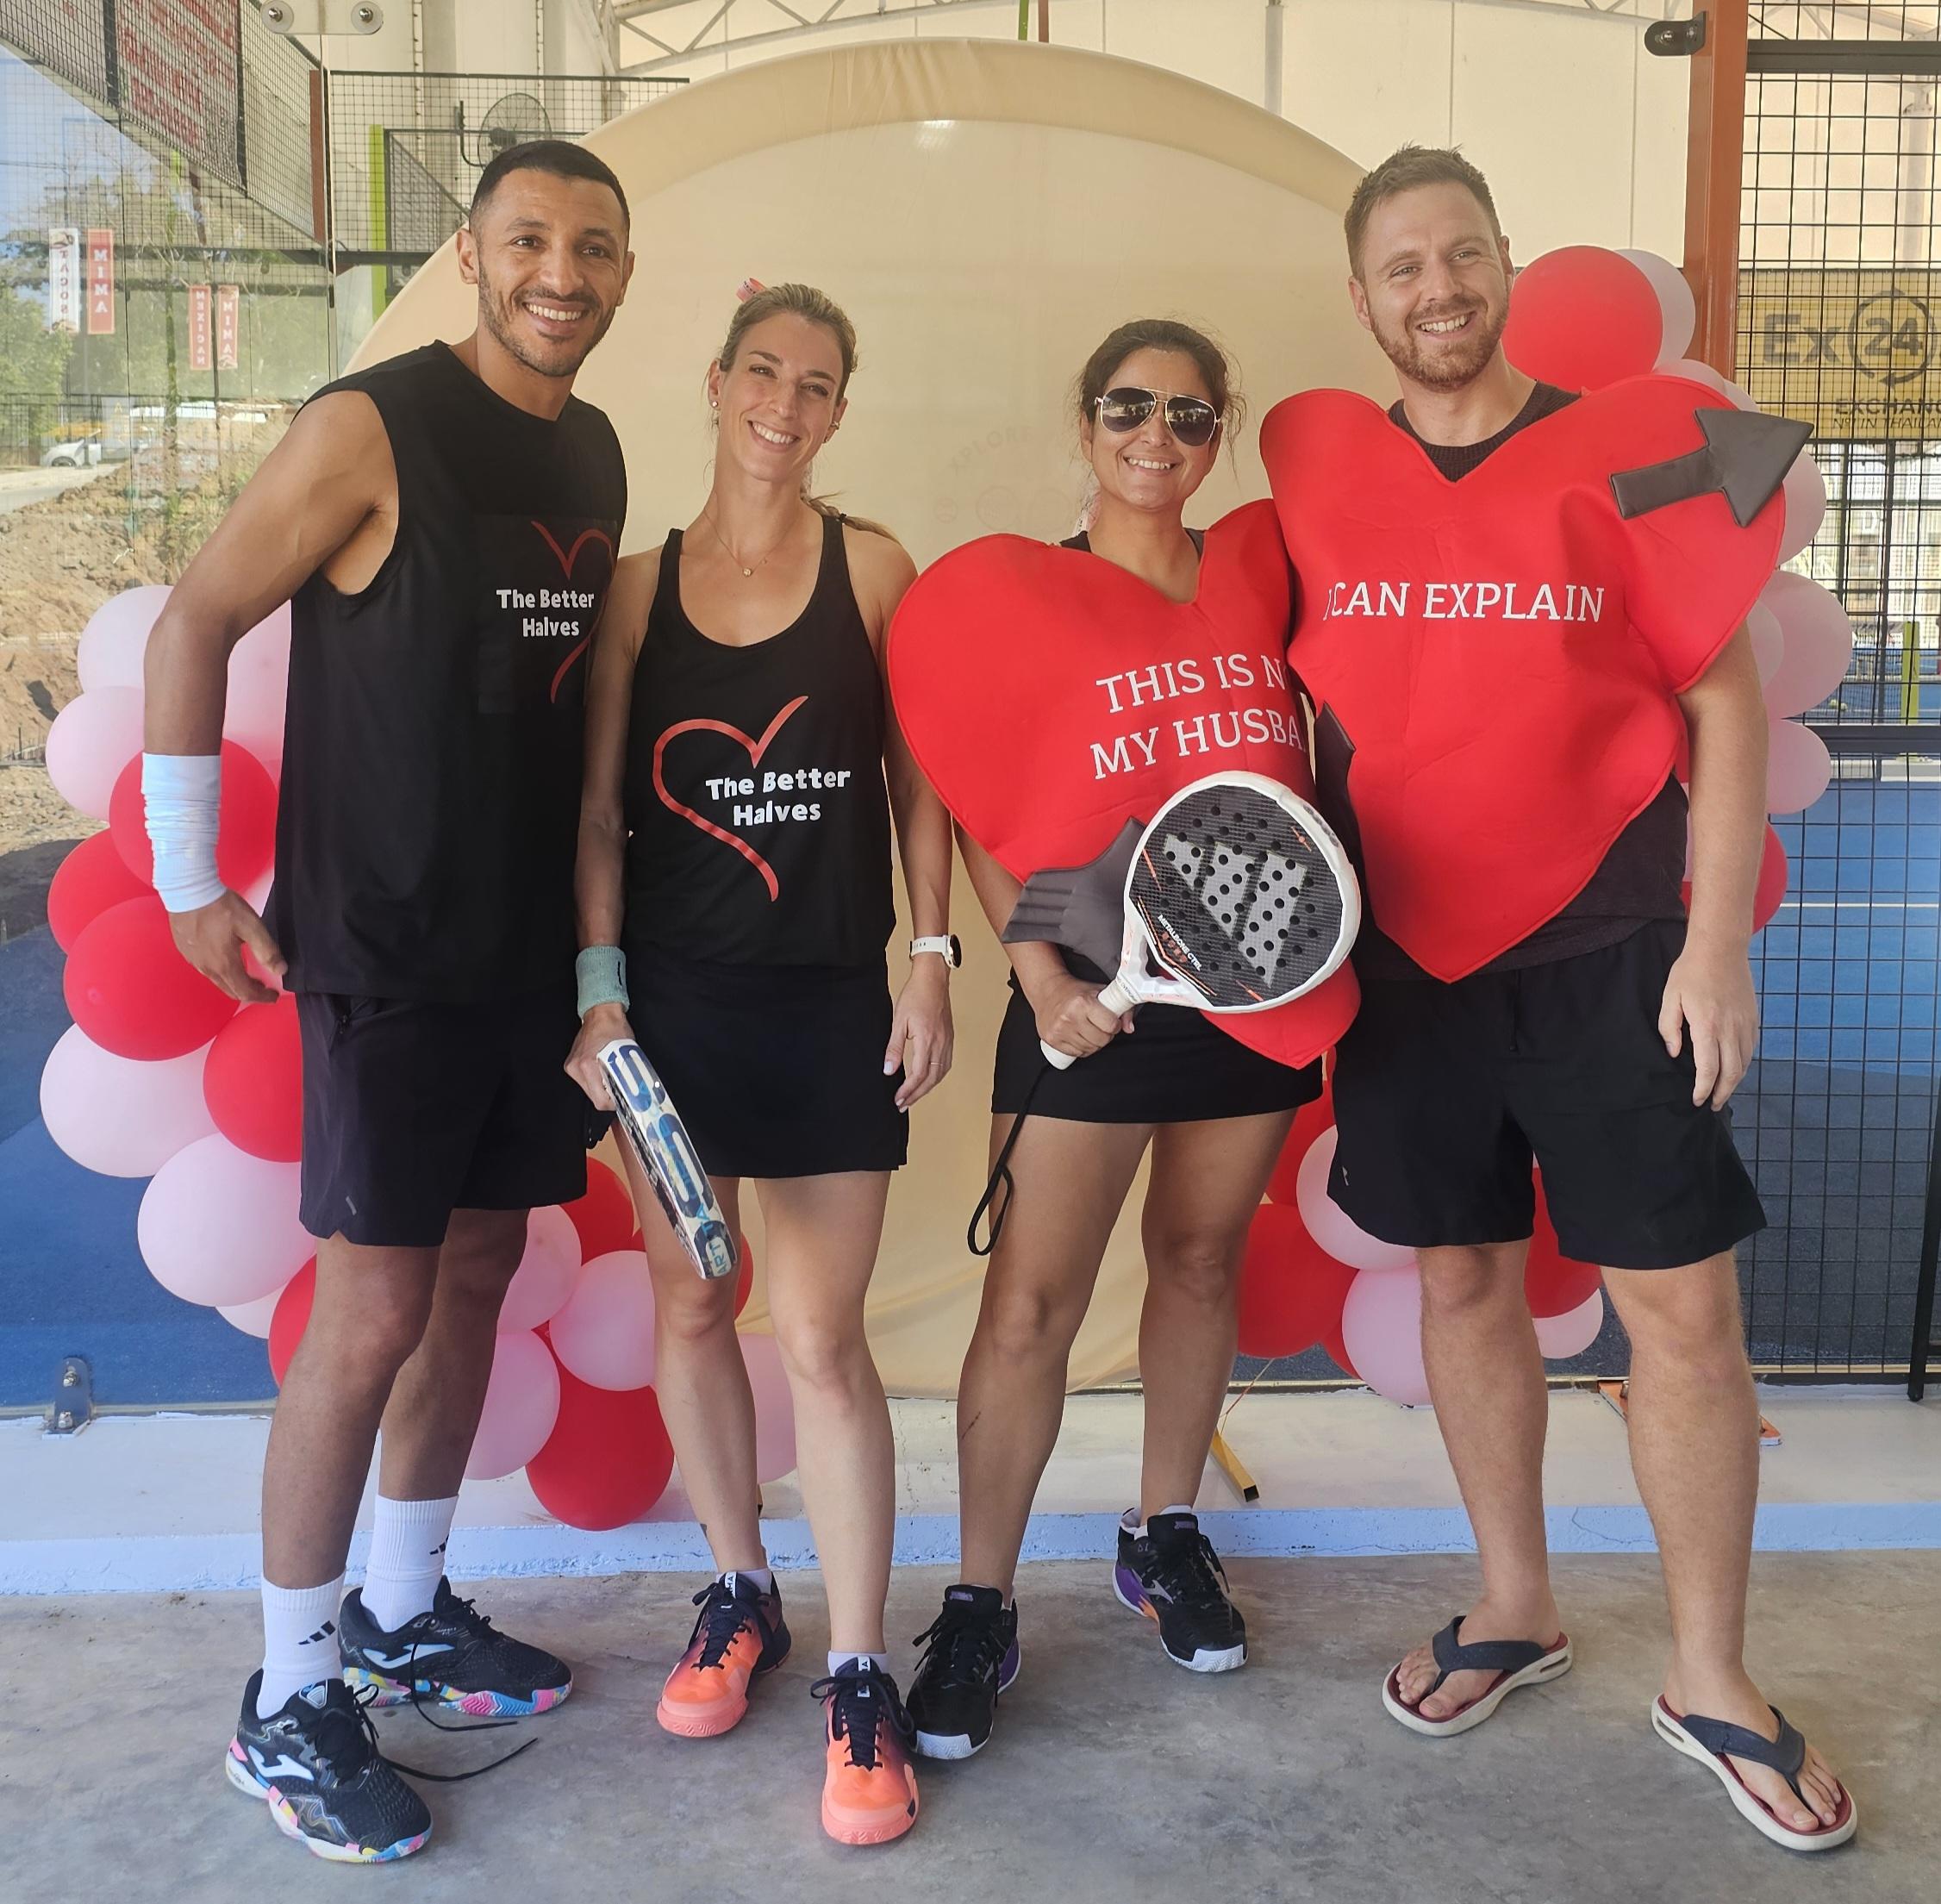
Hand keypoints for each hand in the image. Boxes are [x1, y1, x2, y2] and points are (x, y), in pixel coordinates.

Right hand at [167, 889, 285, 1003]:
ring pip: (218, 981)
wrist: (187, 891)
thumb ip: (267, 950)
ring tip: (249, 975)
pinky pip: (206, 969)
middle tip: (264, 988)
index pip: (245, 992)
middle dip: (250, 992)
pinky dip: (222, 972)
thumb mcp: (251, 926)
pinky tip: (227, 960)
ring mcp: (194, 960)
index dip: (262, 997)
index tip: (273, 996)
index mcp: (224, 964)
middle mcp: (207, 967)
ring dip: (235, 982)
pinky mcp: (186, 950)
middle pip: (231, 990)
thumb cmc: (220, 907)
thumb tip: (280, 970)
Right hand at [565, 1001, 633, 1109]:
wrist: (601, 1012)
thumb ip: (626, 1075)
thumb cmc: (615, 1028)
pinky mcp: (571, 1064)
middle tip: (620, 1090)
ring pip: (589, 1090)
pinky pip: (584, 1081)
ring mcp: (572, 1066)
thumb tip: (633, 1091)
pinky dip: (595, 1081)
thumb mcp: (626, 1054)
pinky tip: (603, 1072)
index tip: (622, 1100)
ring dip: (601, 1088)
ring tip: (612, 1078)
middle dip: (608, 1097)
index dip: (613, 1103)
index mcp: (589, 1065)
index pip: (600, 1101)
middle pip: (594, 1098)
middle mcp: (577, 1068)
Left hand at [887, 959, 953, 1109]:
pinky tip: (929, 1079)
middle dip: (917, 1094)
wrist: (933, 980)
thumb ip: (894, 1047)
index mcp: (926, 1039)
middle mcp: (940, 1043)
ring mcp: (947, 1041)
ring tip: (914, 1096)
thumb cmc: (915, 996)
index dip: (908, 1090)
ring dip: (928, 1088)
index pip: (919, 1073)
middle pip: (932, 1078)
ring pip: (941, 1073)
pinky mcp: (949, 1038)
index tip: (898, 1099)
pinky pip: (946, 1063)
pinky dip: (937, 1076)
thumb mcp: (898, 1021)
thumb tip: (888, 1070)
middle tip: (903, 1104)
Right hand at [1025, 969, 1131, 1061]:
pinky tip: (1080, 1037)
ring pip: (1089, 1049)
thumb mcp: (1100, 992)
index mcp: (1083, 1002)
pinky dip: (1082, 1048)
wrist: (1047, 989)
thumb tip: (1129, 1028)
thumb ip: (1121, 1008)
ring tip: (1090, 1031)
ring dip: (1094, 1043)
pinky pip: (1076, 1053)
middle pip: (1101, 1040)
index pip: (1110, 1025)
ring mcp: (1059, 1030)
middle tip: (1101, 1027)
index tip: (1112, 1022)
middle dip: (1106, 1035)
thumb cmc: (1075, 991)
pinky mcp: (1052, 1039)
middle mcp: (1070, 1017)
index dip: (1115, 1026)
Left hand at [1659, 931, 1758, 1109]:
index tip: (1697, 1100)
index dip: (1703, 1089)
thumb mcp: (1671, 998)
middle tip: (1712, 1105)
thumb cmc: (1691, 972)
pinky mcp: (1753, 1019)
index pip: (1709, 1069)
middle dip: (1722, 1093)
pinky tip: (1733, 1070)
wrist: (1721, 949)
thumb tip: (1675, 1054)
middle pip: (1732, 1072)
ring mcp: (1746, 1024)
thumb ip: (1669, 1028)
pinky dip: (1743, 1065)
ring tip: (1722, 1092)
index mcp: (1708, 1026)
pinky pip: (1750, 1049)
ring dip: (1734, 1082)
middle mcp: (1731, 1029)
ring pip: (1744, 1063)